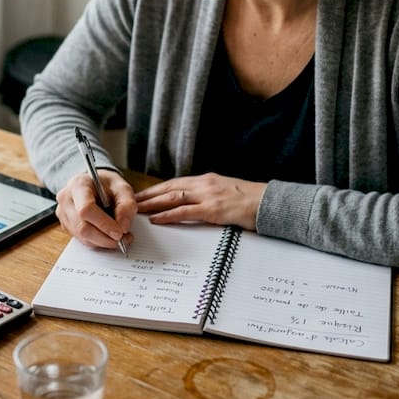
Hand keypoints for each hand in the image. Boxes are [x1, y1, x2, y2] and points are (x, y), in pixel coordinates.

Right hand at [54, 169, 135, 249]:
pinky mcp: (66, 225)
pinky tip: (108, 235)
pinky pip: (81, 240)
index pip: (86, 209)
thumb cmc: (107, 185)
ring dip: (103, 242)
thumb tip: (123, 227)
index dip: (104, 224)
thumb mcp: (122, 188)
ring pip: (82, 237)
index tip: (120, 232)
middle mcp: (66, 199)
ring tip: (119, 237)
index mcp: (78, 185)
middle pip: (82, 227)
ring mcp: (63, 214)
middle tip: (122, 239)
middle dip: (105, 238)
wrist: (95, 185)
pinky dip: (97, 242)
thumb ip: (127, 205)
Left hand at [134, 173, 265, 229]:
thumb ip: (209, 195)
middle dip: (148, 195)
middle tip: (130, 202)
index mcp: (206, 180)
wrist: (269, 202)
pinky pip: (185, 212)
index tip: (141, 194)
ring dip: (152, 204)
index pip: (174, 183)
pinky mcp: (213, 209)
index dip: (155, 189)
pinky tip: (156, 219)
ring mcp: (208, 196)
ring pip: (172, 198)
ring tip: (136, 210)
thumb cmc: (250, 200)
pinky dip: (167, 215)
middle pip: (168, 188)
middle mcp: (204, 184)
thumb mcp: (226, 192)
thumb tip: (194, 203)